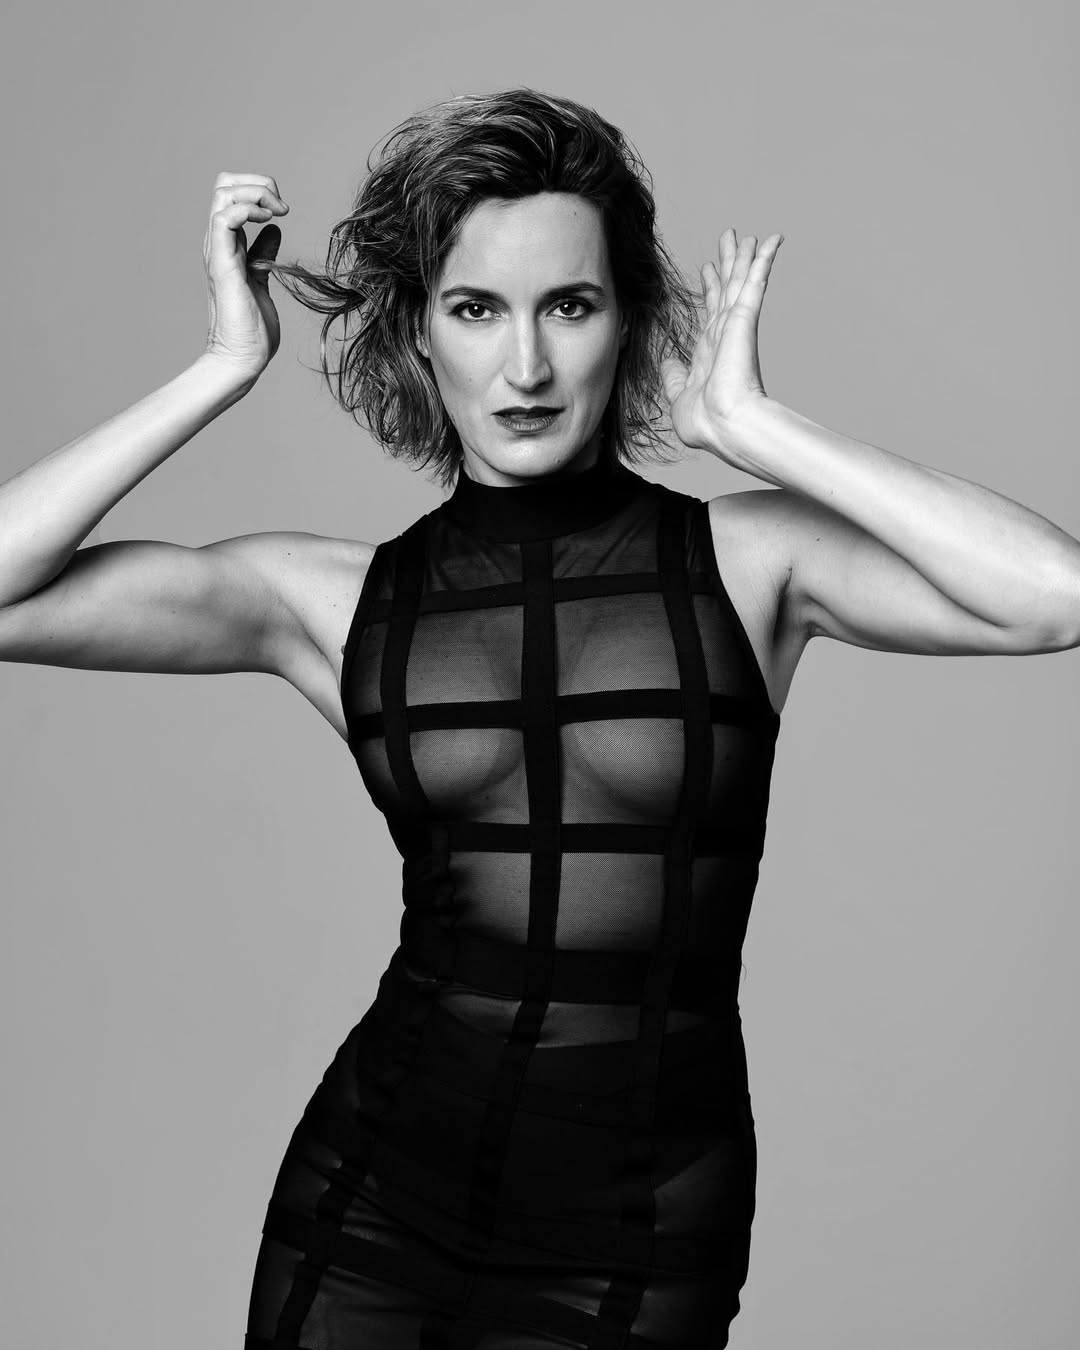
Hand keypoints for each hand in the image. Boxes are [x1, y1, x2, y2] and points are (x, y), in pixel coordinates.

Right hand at [202, 171, 288, 380]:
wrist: (241, 357)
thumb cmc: (251, 327)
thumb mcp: (262, 278)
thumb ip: (263, 253)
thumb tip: (274, 230)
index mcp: (228, 243)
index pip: (232, 194)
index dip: (258, 190)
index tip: (283, 211)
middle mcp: (219, 242)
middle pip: (224, 184)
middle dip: (258, 183)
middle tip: (282, 206)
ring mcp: (218, 251)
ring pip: (223, 193)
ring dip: (256, 193)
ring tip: (277, 212)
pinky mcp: (222, 263)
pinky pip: (225, 218)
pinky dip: (249, 209)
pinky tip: (269, 222)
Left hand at [661, 228, 782, 460]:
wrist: (723, 426)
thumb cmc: (704, 422)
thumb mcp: (678, 396)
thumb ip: (673, 377)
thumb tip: (667, 361)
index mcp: (710, 352)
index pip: (711, 312)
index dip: (710, 289)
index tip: (709, 270)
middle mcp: (725, 335)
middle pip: (727, 290)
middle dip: (728, 265)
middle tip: (730, 239)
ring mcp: (736, 326)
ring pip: (740, 281)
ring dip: (745, 257)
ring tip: (746, 236)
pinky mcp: (745, 319)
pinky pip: (754, 282)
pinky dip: (763, 260)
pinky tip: (770, 241)